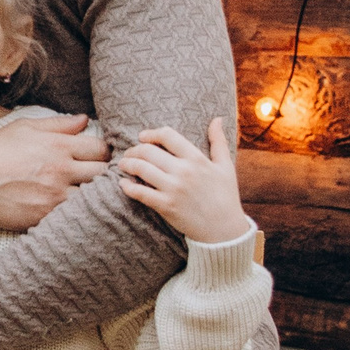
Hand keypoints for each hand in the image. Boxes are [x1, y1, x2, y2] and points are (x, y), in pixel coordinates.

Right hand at [0, 114, 110, 230]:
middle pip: (103, 174)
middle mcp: (60, 170)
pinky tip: (77, 209)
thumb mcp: (25, 128)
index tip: (102, 157)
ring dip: (96, 195)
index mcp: (57, 145)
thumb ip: (58, 125)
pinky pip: (75, 216)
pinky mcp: (46, 216)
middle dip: (107, 174)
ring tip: (93, 194)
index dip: (105, 153)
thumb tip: (84, 121)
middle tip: (103, 176)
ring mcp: (54, 196)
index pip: (100, 149)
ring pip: (94, 197)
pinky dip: (79, 212)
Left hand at [114, 118, 249, 245]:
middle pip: (148, 151)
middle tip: (129, 153)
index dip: (151, 133)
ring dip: (127, 164)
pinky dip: (128, 187)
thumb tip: (217, 118)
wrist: (225, 230)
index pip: (167, 135)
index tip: (143, 137)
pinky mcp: (166, 206)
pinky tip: (123, 184)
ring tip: (123, 165)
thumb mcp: (226, 167)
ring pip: (141, 169)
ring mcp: (173, 189)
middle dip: (134, 150)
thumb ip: (218, 141)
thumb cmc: (226, 196)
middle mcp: (184, 171)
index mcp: (197, 159)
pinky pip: (140, 192)